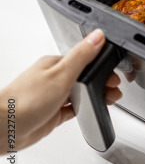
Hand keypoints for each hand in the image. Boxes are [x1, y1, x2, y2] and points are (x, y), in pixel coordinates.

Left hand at [0, 29, 121, 153]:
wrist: (4, 128)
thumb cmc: (25, 100)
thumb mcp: (61, 74)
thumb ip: (82, 55)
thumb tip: (98, 35)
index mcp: (55, 64)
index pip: (85, 60)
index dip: (102, 67)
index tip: (115, 75)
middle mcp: (54, 78)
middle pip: (85, 77)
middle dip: (103, 82)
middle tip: (114, 89)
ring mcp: (52, 96)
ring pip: (81, 92)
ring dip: (96, 94)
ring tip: (110, 99)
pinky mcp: (51, 113)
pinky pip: (72, 109)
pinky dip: (83, 108)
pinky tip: (89, 110)